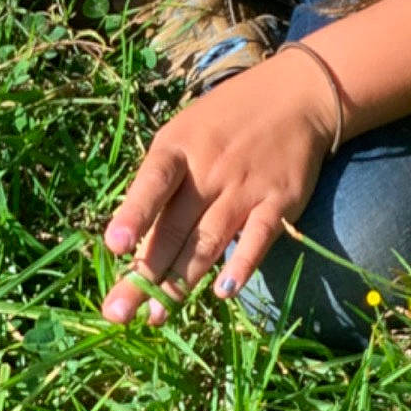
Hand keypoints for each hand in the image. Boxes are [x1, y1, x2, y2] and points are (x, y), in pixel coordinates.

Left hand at [100, 50, 339, 325]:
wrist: (297, 95)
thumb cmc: (228, 118)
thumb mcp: (186, 132)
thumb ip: (162, 179)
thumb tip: (132, 236)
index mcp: (179, 147)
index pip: (153, 182)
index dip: (134, 214)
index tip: (114, 246)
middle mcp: (211, 169)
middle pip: (174, 228)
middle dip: (144, 275)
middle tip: (118, 313)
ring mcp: (246, 186)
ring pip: (209, 242)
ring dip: (182, 282)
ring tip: (157, 316)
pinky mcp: (279, 201)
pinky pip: (258, 238)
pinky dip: (242, 264)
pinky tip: (223, 291)